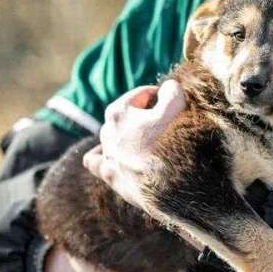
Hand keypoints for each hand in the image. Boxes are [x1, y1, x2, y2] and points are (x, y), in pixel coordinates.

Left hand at [83, 79, 185, 207]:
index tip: (173, 101)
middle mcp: (107, 132)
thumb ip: (172, 90)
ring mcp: (108, 155)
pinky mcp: (111, 175)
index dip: (160, 95)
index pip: (142, 94)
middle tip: (165, 121)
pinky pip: (97, 162)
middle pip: (126, 114)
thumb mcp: (176, 106)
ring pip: (110, 137)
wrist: (168, 185)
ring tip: (146, 140)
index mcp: (119, 112)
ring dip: (126, 134)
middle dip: (143, 114)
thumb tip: (169, 86)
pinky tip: (108, 157)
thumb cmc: (171, 142)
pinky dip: (101, 157)